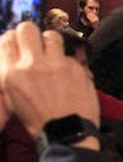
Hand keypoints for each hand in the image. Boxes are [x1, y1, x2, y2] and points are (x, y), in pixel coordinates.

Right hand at [0, 23, 98, 138]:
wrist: (68, 133)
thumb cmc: (41, 121)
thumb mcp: (13, 99)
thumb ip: (11, 73)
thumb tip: (12, 55)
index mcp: (12, 74)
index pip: (7, 39)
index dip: (13, 39)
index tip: (18, 43)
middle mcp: (33, 65)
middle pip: (27, 28)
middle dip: (31, 34)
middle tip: (35, 44)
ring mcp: (57, 65)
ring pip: (52, 35)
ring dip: (52, 43)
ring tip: (53, 56)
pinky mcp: (77, 68)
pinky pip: (70, 54)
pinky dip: (68, 61)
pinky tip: (68, 74)